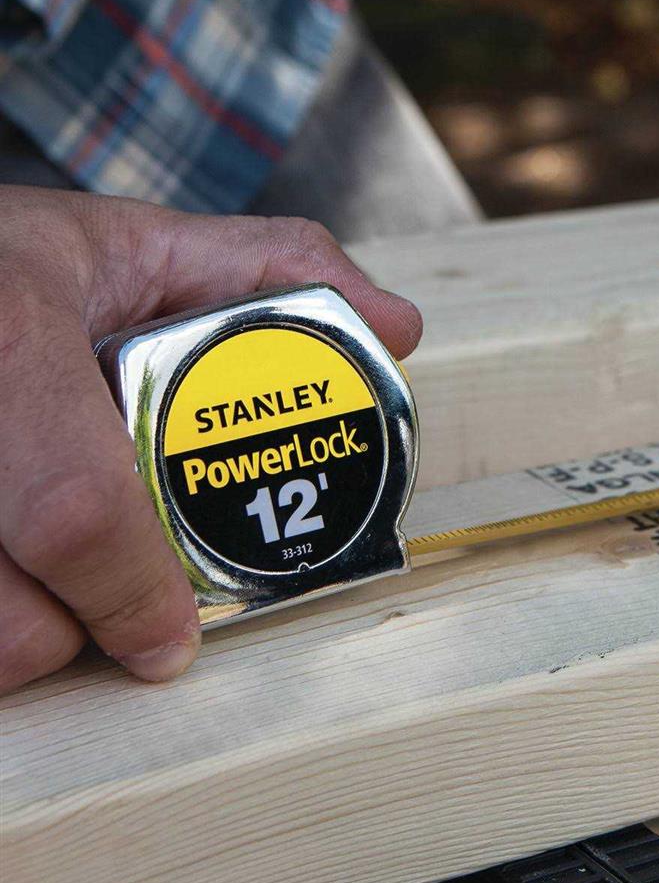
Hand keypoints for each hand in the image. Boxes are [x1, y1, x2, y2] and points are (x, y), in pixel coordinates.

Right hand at [0, 189, 421, 691]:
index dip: (130, 592)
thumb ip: (271, 271)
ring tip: (43, 582)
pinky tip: (9, 569)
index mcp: (6, 322)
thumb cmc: (11, 263)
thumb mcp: (132, 240)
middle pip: (4, 615)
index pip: (73, 507)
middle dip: (68, 635)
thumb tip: (396, 325)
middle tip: (111, 615)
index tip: (167, 642)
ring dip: (11, 637)